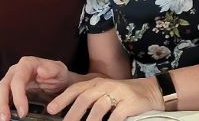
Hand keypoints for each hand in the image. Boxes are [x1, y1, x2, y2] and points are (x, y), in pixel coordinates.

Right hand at [0, 57, 70, 120]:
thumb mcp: (60, 71)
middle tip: (5, 120)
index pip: (18, 79)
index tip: (23, 112)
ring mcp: (10, 81)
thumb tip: (41, 71)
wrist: (58, 81)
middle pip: (3, 86)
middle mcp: (15, 71)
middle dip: (2, 104)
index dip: (18, 96)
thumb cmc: (58, 75)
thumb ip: (52, 69)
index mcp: (27, 64)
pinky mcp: (8, 91)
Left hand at [47, 77, 164, 120]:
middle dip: (72, 115)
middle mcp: (104, 85)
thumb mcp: (103, 92)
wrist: (147, 91)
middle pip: (84, 99)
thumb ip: (88, 99)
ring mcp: (116, 93)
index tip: (51, 109)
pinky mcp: (128, 103)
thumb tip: (70, 114)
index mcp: (95, 82)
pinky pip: (116, 116)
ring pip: (98, 108)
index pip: (75, 89)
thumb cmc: (121, 95)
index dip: (62, 99)